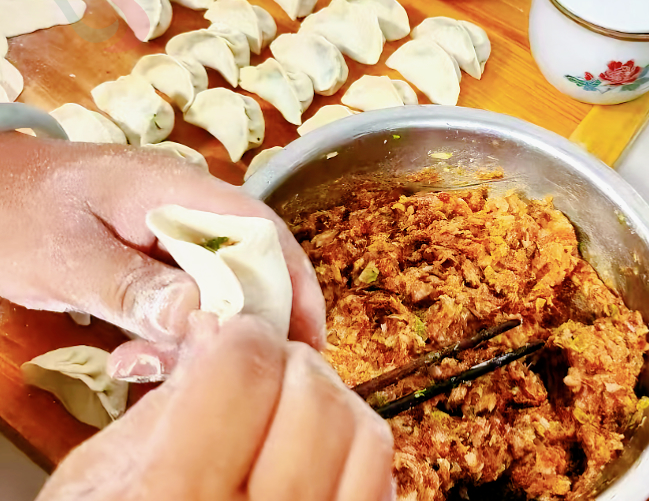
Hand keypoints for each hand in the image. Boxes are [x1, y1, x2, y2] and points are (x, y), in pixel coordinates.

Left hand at [0, 133, 325, 378]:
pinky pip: (186, 300)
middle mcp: (188, 209)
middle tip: (221, 372)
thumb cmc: (16, 211)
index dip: (294, 282)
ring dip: (198, 336)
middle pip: (249, 266)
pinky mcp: (156, 260)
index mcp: (178, 190)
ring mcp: (172, 234)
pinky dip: (171, 334)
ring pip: (218, 289)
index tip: (308, 339)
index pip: (261, 230)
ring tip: (149, 368)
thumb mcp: (67, 256)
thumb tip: (202, 318)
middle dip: (243, 323)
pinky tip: (134, 358)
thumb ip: (132, 286)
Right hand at [36, 316, 394, 500]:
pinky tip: (316, 456)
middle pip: (312, 398)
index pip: (242, 372)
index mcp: (169, 500)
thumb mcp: (96, 482)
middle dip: (288, 364)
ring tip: (291, 412)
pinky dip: (357, 451)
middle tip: (261, 372)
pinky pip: (384, 483)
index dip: (240, 338)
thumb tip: (217, 332)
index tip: (233, 339)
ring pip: (365, 435)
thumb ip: (162, 405)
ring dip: (331, 403)